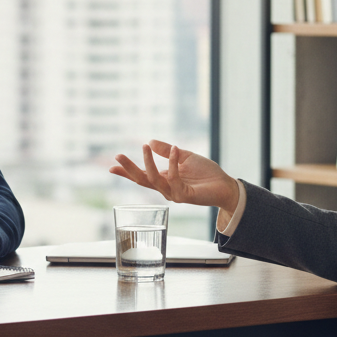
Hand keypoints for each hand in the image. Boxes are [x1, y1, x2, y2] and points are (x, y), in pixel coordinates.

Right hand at [109, 141, 240, 214]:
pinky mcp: (184, 195)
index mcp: (164, 179)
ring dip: (148, 162)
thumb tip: (150, 141)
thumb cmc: (206, 173)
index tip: (111, 167)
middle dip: (128, 169)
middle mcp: (166, 188)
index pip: (141, 177)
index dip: (127, 172)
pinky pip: (173, 178)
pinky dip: (172, 162)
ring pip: (154, 179)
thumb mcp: (184, 157)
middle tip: (117, 156)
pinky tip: (174, 149)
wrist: (225, 184)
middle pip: (142, 180)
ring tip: (144, 146)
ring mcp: (174, 193)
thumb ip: (167, 151)